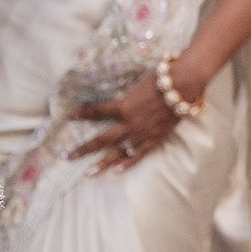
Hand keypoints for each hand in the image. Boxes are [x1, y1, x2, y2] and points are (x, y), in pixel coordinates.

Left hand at [70, 70, 190, 172]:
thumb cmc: (161, 79)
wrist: (182, 86)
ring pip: (118, 152)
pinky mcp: (154, 140)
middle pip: (102, 139)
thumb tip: (117, 100)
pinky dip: (128, 163)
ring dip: (103, 163)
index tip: (70, 116)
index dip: (83, 113)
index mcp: (123, 107)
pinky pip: (138, 155)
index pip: (97, 111)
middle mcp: (128, 123)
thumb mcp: (137, 85)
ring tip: (89, 172)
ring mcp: (141, 134)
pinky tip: (117, 170)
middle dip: (83, 148)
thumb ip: (126, 97)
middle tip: (68, 156)